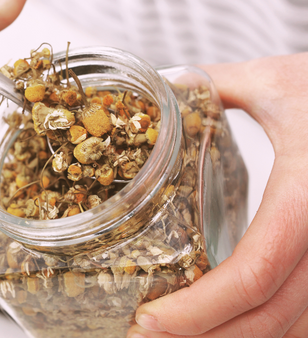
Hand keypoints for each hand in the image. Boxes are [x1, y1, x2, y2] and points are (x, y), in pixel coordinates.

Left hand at [127, 53, 307, 337]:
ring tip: (178, 337)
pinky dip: (269, 331)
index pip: (254, 274)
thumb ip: (213, 86)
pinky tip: (227, 326)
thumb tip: (162, 89)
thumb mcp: (278, 81)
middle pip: (271, 319)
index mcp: (307, 196)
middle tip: (145, 336)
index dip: (199, 309)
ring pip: (296, 329)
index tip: (149, 320)